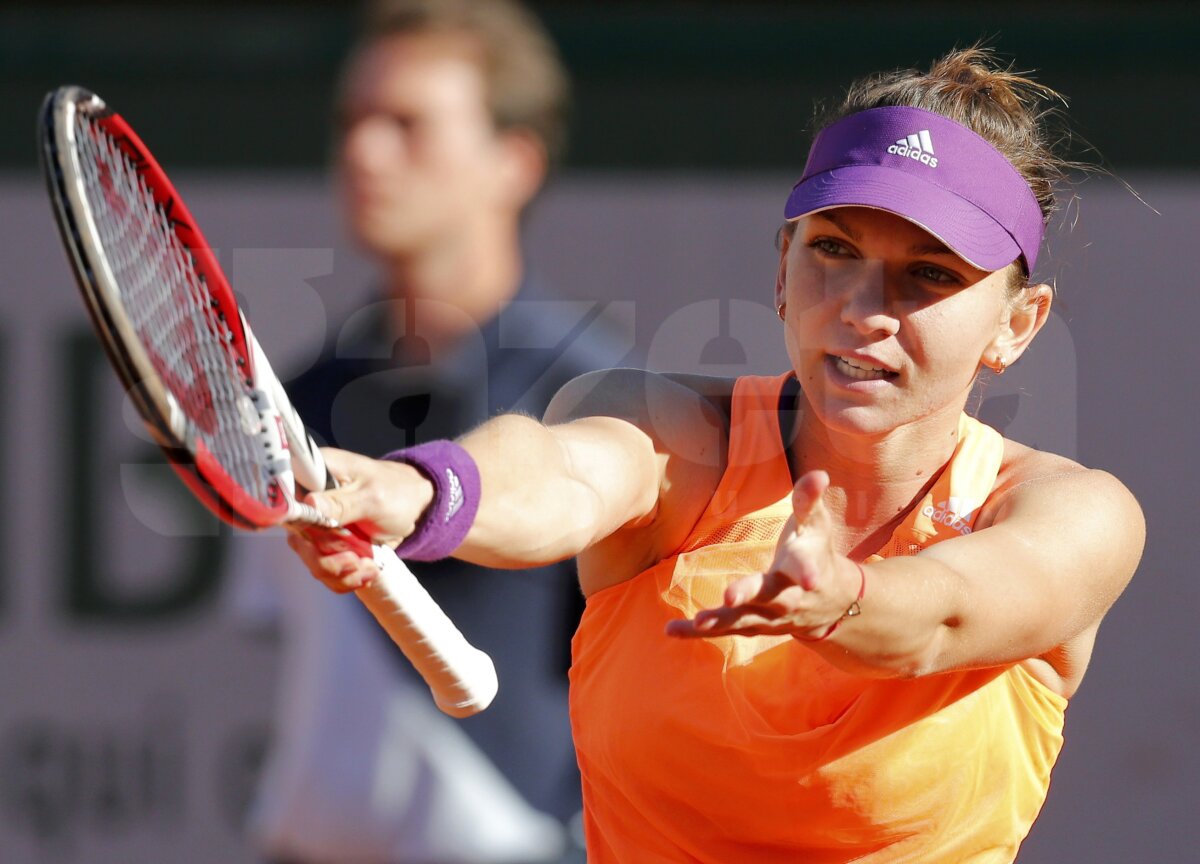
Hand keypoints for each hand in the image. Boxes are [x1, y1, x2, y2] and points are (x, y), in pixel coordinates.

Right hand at [285, 448, 434, 593]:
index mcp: (315, 473)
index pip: (281, 492)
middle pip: (294, 535)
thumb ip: (341, 502)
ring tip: (367, 566)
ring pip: (310, 558)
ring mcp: (317, 524)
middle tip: (352, 561)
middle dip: (324, 557)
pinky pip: (325, 569)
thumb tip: (309, 503)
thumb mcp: (373, 496)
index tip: (312, 536)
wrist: (416, 507)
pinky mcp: (328, 544)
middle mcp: (309, 499)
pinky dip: (345, 577)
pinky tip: (367, 571)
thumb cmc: (397, 490)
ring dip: (339, 571)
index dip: (289, 516)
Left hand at [665, 470, 859, 640]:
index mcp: (803, 569)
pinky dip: (698, 632)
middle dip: (750, 595)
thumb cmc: (816, 552)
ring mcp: (770, 617)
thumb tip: (819, 474)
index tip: (809, 578)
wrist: (832, 603)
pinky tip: (670, 630)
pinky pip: (725, 631)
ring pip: (744, 621)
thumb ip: (809, 500)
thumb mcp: (816, 526)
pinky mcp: (753, 627)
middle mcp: (787, 598)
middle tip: (729, 597)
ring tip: (697, 621)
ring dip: (720, 621)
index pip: (806, 567)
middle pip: (769, 598)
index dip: (808, 570)